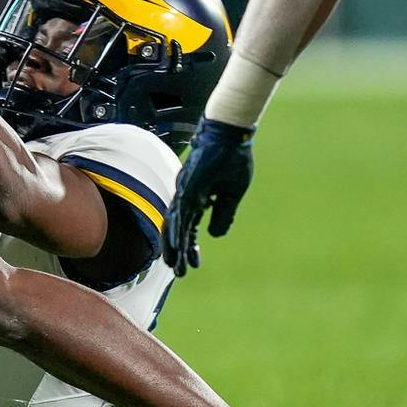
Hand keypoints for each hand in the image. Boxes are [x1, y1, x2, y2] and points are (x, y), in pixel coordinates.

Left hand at [164, 118, 254, 276]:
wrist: (232, 134)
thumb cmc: (232, 158)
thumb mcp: (232, 194)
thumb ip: (223, 214)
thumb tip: (214, 236)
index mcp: (197, 198)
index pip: (189, 228)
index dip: (190, 247)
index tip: (193, 265)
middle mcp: (186, 196)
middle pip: (176, 228)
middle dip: (176, 251)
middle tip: (178, 273)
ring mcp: (185, 189)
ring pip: (175, 222)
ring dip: (174, 245)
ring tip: (174, 266)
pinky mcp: (189, 184)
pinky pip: (182, 210)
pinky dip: (178, 228)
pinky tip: (177, 244)